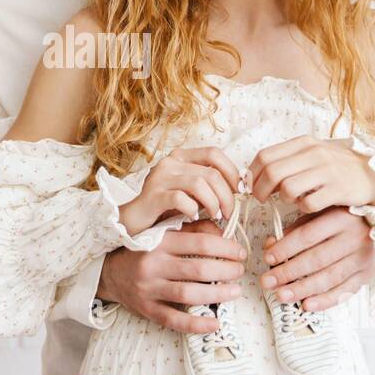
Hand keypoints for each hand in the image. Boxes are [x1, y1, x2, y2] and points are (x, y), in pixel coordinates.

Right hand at [96, 219, 248, 333]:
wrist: (109, 271)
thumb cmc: (143, 249)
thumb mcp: (163, 232)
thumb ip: (192, 230)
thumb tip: (224, 235)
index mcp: (159, 240)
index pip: (200, 243)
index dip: (225, 248)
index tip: (240, 252)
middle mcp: (153, 264)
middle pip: (198, 269)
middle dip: (226, 271)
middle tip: (240, 271)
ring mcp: (148, 288)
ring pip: (188, 294)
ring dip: (217, 294)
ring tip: (235, 291)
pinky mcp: (146, 309)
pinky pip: (174, 319)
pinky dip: (196, 324)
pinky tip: (215, 324)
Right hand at [117, 146, 242, 237]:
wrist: (134, 221)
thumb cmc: (166, 207)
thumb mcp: (191, 192)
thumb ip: (209, 186)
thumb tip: (240, 188)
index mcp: (181, 156)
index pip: (214, 153)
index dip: (232, 171)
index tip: (240, 192)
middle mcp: (170, 162)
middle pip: (211, 172)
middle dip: (227, 196)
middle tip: (230, 213)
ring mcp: (160, 177)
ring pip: (199, 184)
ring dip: (214, 203)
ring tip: (215, 217)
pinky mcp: (153, 195)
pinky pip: (180, 198)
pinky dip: (192, 209)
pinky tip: (193, 217)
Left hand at [248, 135, 374, 218]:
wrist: (373, 175)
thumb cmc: (335, 167)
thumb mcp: (312, 154)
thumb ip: (287, 160)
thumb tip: (254, 176)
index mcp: (304, 142)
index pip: (265, 156)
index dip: (253, 174)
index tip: (251, 185)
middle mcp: (314, 153)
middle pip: (273, 173)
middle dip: (260, 190)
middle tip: (261, 200)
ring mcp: (327, 171)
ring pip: (287, 188)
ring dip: (282, 199)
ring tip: (288, 200)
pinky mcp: (337, 190)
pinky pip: (308, 203)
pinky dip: (302, 207)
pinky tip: (307, 204)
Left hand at [257, 206, 374, 310]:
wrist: (372, 223)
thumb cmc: (337, 218)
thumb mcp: (317, 215)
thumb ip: (294, 231)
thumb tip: (270, 247)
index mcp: (339, 218)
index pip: (308, 235)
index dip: (286, 248)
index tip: (268, 258)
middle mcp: (354, 238)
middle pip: (317, 259)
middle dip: (289, 273)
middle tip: (267, 282)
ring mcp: (362, 258)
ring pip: (329, 278)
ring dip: (303, 289)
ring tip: (282, 295)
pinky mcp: (366, 274)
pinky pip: (344, 292)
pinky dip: (324, 301)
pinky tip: (306, 305)